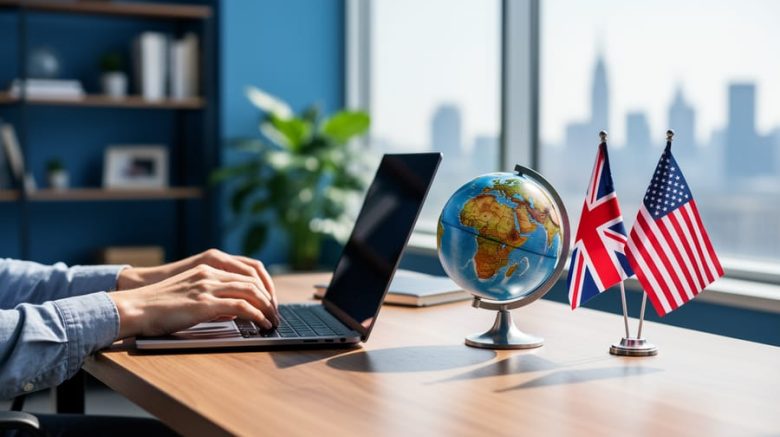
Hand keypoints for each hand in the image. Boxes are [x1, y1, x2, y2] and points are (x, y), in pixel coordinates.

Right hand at [110, 264, 279, 338]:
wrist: (134, 307)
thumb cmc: (157, 306)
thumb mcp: (189, 295)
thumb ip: (212, 298)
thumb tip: (233, 312)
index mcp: (206, 268)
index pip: (247, 271)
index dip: (264, 286)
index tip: (270, 301)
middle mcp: (209, 273)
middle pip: (253, 280)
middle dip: (269, 298)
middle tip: (276, 313)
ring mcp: (208, 286)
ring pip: (251, 291)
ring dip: (267, 307)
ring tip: (272, 320)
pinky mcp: (205, 303)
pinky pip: (241, 306)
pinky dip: (256, 315)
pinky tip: (261, 323)